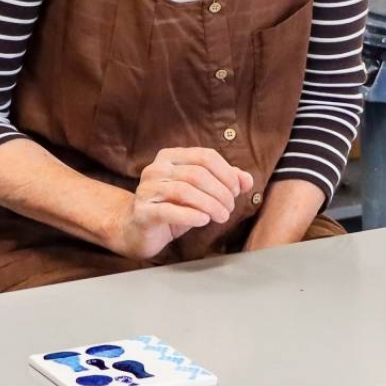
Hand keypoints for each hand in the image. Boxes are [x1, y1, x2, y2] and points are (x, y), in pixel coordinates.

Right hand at [107, 147, 252, 259]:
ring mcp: (147, 189)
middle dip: (221, 192)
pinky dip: (191, 215)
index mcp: (170, 157)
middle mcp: (156, 168)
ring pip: (185, 191)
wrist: (137, 229)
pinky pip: (169, 210)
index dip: (226, 173)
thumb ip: (223, 182)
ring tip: (222, 216)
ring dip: (210, 205)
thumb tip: (247, 180)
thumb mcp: (200, 192)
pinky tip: (204, 220)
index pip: (206, 156)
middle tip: (230, 208)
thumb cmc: (172, 207)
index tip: (237, 190)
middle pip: (197, 174)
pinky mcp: (143, 212)